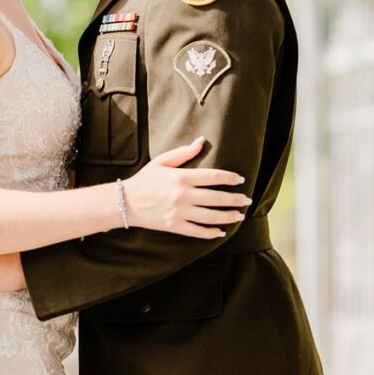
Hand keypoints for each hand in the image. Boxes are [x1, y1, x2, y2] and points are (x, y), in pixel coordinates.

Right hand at [125, 137, 250, 238]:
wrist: (126, 202)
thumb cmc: (145, 179)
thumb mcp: (162, 161)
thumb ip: (183, 152)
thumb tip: (201, 141)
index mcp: (181, 177)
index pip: (212, 176)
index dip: (229, 178)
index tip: (240, 179)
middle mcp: (183, 196)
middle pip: (216, 198)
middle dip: (235, 199)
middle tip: (247, 199)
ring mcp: (179, 213)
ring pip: (211, 216)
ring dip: (228, 216)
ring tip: (239, 215)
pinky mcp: (174, 226)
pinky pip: (197, 232)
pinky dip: (211, 232)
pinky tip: (221, 231)